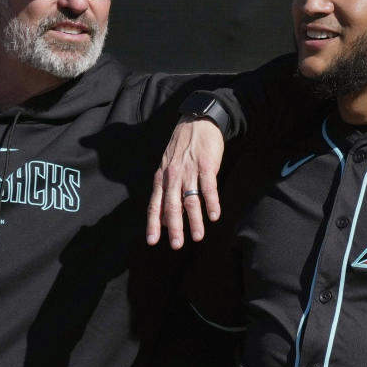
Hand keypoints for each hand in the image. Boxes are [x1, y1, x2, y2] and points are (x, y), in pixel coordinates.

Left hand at [147, 116, 224, 248]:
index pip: (155, 205)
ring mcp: (190, 171)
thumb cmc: (182, 147)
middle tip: (176, 245)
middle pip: (172, 206)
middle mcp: (173, 177)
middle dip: (174, 227)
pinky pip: (208, 188)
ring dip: (194, 220)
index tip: (152, 241)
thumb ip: (165, 192)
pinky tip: (214, 216)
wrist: (197, 121)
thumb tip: (162, 219)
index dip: (153, 224)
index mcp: (162, 178)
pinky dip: (212, 203)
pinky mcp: (206, 166)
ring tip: (198, 237)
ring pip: (190, 200)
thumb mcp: (167, 168)